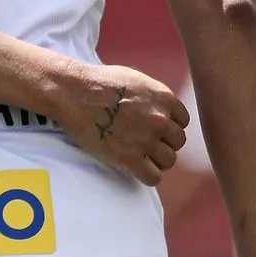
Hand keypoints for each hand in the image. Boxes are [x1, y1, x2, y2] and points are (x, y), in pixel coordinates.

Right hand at [51, 62, 188, 184]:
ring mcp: (146, 140)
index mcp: (164, 98)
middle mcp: (160, 119)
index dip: (168, 126)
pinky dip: (147, 175)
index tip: (153, 128)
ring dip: (156, 160)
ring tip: (139, 155)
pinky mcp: (129, 158)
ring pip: (168, 161)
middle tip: (144, 142)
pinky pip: (153, 177)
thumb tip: (160, 109)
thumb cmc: (97, 82)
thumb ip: (153, 96)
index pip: (183, 121)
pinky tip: (135, 168)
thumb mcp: (135, 79)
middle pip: (177, 142)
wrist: (72, 92)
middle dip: (163, 142)